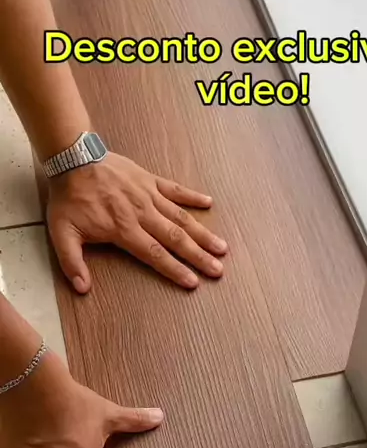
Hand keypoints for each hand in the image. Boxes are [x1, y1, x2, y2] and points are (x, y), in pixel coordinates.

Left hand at [47, 152, 227, 293]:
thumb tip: (83, 288)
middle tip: (218, 269)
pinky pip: (175, 189)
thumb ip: (72, 263)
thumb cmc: (69, 198)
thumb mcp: (62, 233)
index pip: (155, 254)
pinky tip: (209, 203)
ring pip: (181, 217)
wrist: (73, 159)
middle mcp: (142, 214)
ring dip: (202, 233)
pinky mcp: (150, 180)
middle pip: (176, 238)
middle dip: (198, 256)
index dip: (175, 269)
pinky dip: (192, 196)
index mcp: (124, 229)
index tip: (193, 282)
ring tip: (222, 247)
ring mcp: (149, 195)